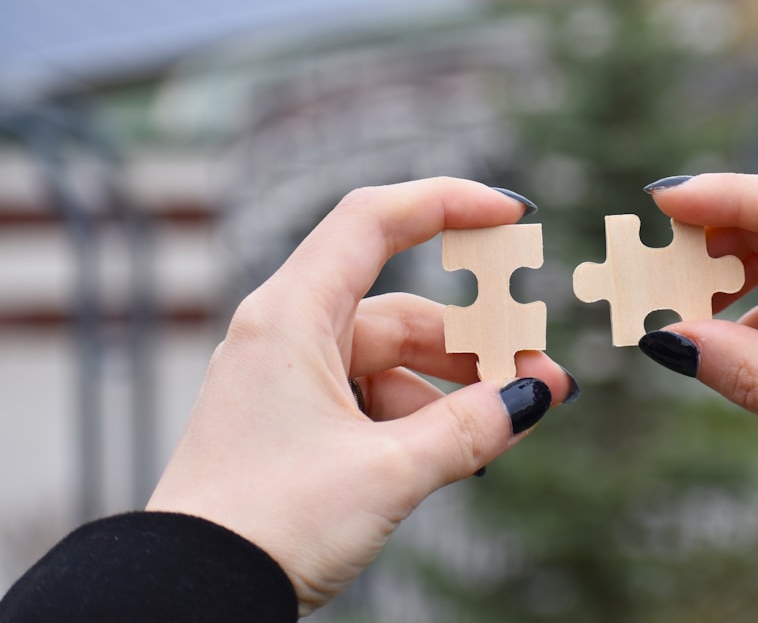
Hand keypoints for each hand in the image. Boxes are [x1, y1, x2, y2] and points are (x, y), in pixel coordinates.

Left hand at [146, 178, 575, 614]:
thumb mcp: (387, 472)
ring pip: (393, 358)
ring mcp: (291, 378)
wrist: (190, 596)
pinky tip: (462, 448)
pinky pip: (373, 396)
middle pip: (402, 307)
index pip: (374, 221)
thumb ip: (470, 429)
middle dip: (477, 340)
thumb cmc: (267, 525)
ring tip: (512, 418)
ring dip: (456, 386)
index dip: (447, 202)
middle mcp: (287, 334)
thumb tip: (533, 397)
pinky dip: (421, 414)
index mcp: (291, 317)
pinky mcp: (297, 419)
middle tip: (540, 370)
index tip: (511, 215)